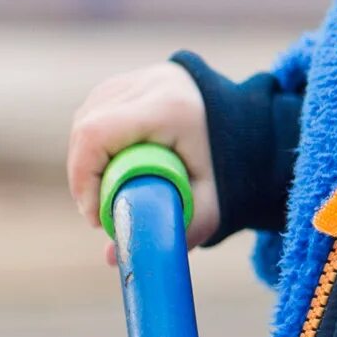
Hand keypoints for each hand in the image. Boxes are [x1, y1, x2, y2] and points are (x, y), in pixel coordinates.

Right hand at [68, 62, 219, 245]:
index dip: (84, 178)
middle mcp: (151, 83)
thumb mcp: (208, 205)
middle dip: (84, 175)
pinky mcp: (132, 79)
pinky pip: (95, 111)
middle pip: (86, 128)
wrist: (253, 132)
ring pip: (86, 119)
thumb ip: (168, 232)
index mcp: (170, 107)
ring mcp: (140, 76)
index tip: (97, 215)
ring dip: (87, 159)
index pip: (97, 135)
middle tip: (102, 209)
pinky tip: (114, 163)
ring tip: (112, 187)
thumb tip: (111, 259)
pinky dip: (96, 142)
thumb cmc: (229, 171)